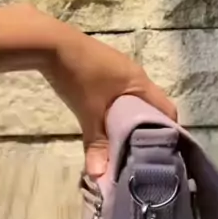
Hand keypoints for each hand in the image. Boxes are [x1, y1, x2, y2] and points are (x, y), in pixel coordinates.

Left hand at [40, 20, 176, 176]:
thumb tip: (99, 176)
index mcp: (140, 83)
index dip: (168, 133)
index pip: (167, 110)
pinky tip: (106, 122)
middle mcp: (136, 75)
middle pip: (151, 107)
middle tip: (140, 155)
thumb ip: (96, 145)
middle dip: (147, 130)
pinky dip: (118, 110)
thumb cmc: (78, 75)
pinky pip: (120, 94)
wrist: (49, 42)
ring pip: (134, 101)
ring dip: (130, 120)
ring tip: (124, 143)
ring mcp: (120, 70)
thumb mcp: (88, 113)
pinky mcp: (105, 69)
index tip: (161, 154)